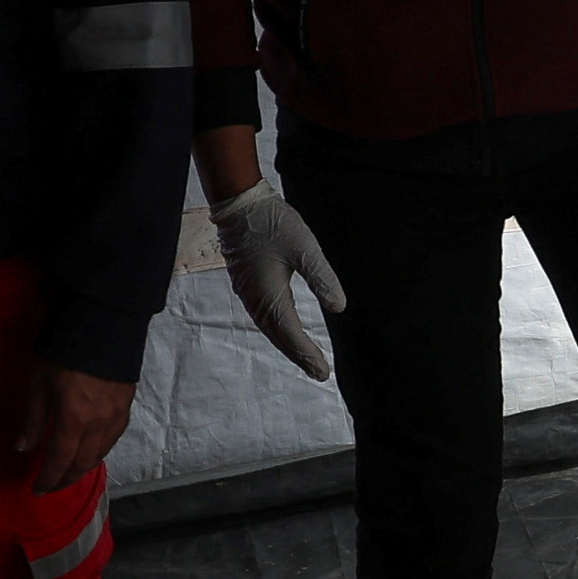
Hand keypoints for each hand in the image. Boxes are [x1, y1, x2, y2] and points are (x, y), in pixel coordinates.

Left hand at [18, 361, 136, 495]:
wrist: (102, 326)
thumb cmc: (62, 353)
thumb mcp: (39, 384)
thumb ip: (33, 419)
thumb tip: (22, 447)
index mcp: (73, 420)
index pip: (60, 461)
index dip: (48, 479)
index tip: (38, 490)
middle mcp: (97, 426)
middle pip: (82, 464)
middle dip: (65, 479)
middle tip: (52, 485)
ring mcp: (115, 418)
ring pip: (100, 455)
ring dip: (83, 468)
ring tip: (69, 473)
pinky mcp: (126, 408)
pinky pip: (112, 440)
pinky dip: (99, 452)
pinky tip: (91, 451)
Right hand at [210, 178, 346, 379]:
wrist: (240, 205)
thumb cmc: (272, 223)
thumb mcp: (306, 249)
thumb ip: (322, 279)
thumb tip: (338, 307)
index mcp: (270, 295)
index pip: (291, 335)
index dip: (307, 355)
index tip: (323, 371)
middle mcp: (256, 301)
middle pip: (279, 337)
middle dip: (299, 356)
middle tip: (318, 373)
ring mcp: (248, 294)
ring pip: (270, 328)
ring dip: (288, 345)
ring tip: (305, 359)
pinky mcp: (246, 285)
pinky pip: (264, 317)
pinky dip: (278, 331)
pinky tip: (286, 331)